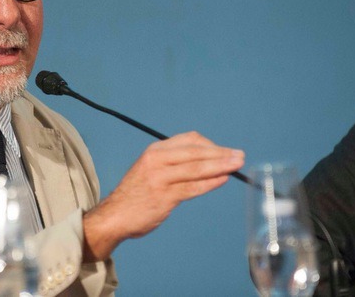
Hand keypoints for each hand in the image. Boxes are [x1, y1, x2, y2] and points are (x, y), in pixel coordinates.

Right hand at [82, 131, 244, 260]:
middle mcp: (157, 160)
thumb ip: (173, 162)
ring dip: (220, 165)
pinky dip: (210, 182)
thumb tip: (205, 160)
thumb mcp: (151, 168)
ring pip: (196, 168)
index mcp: (155, 151)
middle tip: (239, 156)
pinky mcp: (164, 196)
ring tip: (236, 165)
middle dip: (221, 153)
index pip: (189, 140)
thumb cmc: (136, 193)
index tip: (225, 152)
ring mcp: (160, 178)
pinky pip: (192, 187)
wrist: (115, 215)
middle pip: (196, 152)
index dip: (211, 145)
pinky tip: (222, 179)